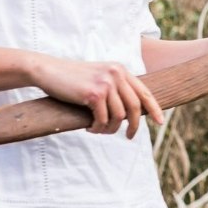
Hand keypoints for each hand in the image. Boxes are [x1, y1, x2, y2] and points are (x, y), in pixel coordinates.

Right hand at [25, 54, 157, 136]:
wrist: (48, 70)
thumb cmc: (72, 78)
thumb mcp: (99, 77)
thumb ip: (115, 88)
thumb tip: (132, 113)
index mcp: (121, 70)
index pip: (144, 92)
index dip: (154, 109)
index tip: (160, 122)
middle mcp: (116, 74)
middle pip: (135, 108)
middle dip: (134, 126)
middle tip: (129, 137)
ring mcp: (105, 83)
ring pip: (118, 117)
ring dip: (109, 129)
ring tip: (98, 130)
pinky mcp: (93, 94)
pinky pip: (103, 119)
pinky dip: (98, 128)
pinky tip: (89, 128)